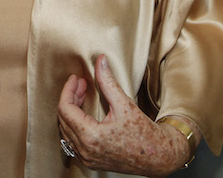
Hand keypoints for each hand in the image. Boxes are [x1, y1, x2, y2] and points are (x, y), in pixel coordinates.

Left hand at [57, 54, 196, 176]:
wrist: (158, 156)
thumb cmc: (144, 134)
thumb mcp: (124, 103)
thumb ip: (107, 81)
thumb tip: (100, 61)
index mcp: (91, 136)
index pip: (66, 109)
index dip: (68, 90)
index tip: (75, 79)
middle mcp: (86, 150)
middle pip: (63, 119)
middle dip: (70, 97)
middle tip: (80, 84)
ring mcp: (87, 158)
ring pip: (66, 130)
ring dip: (71, 111)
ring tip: (82, 95)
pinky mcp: (91, 161)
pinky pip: (73, 141)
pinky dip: (74, 125)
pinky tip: (83, 113)